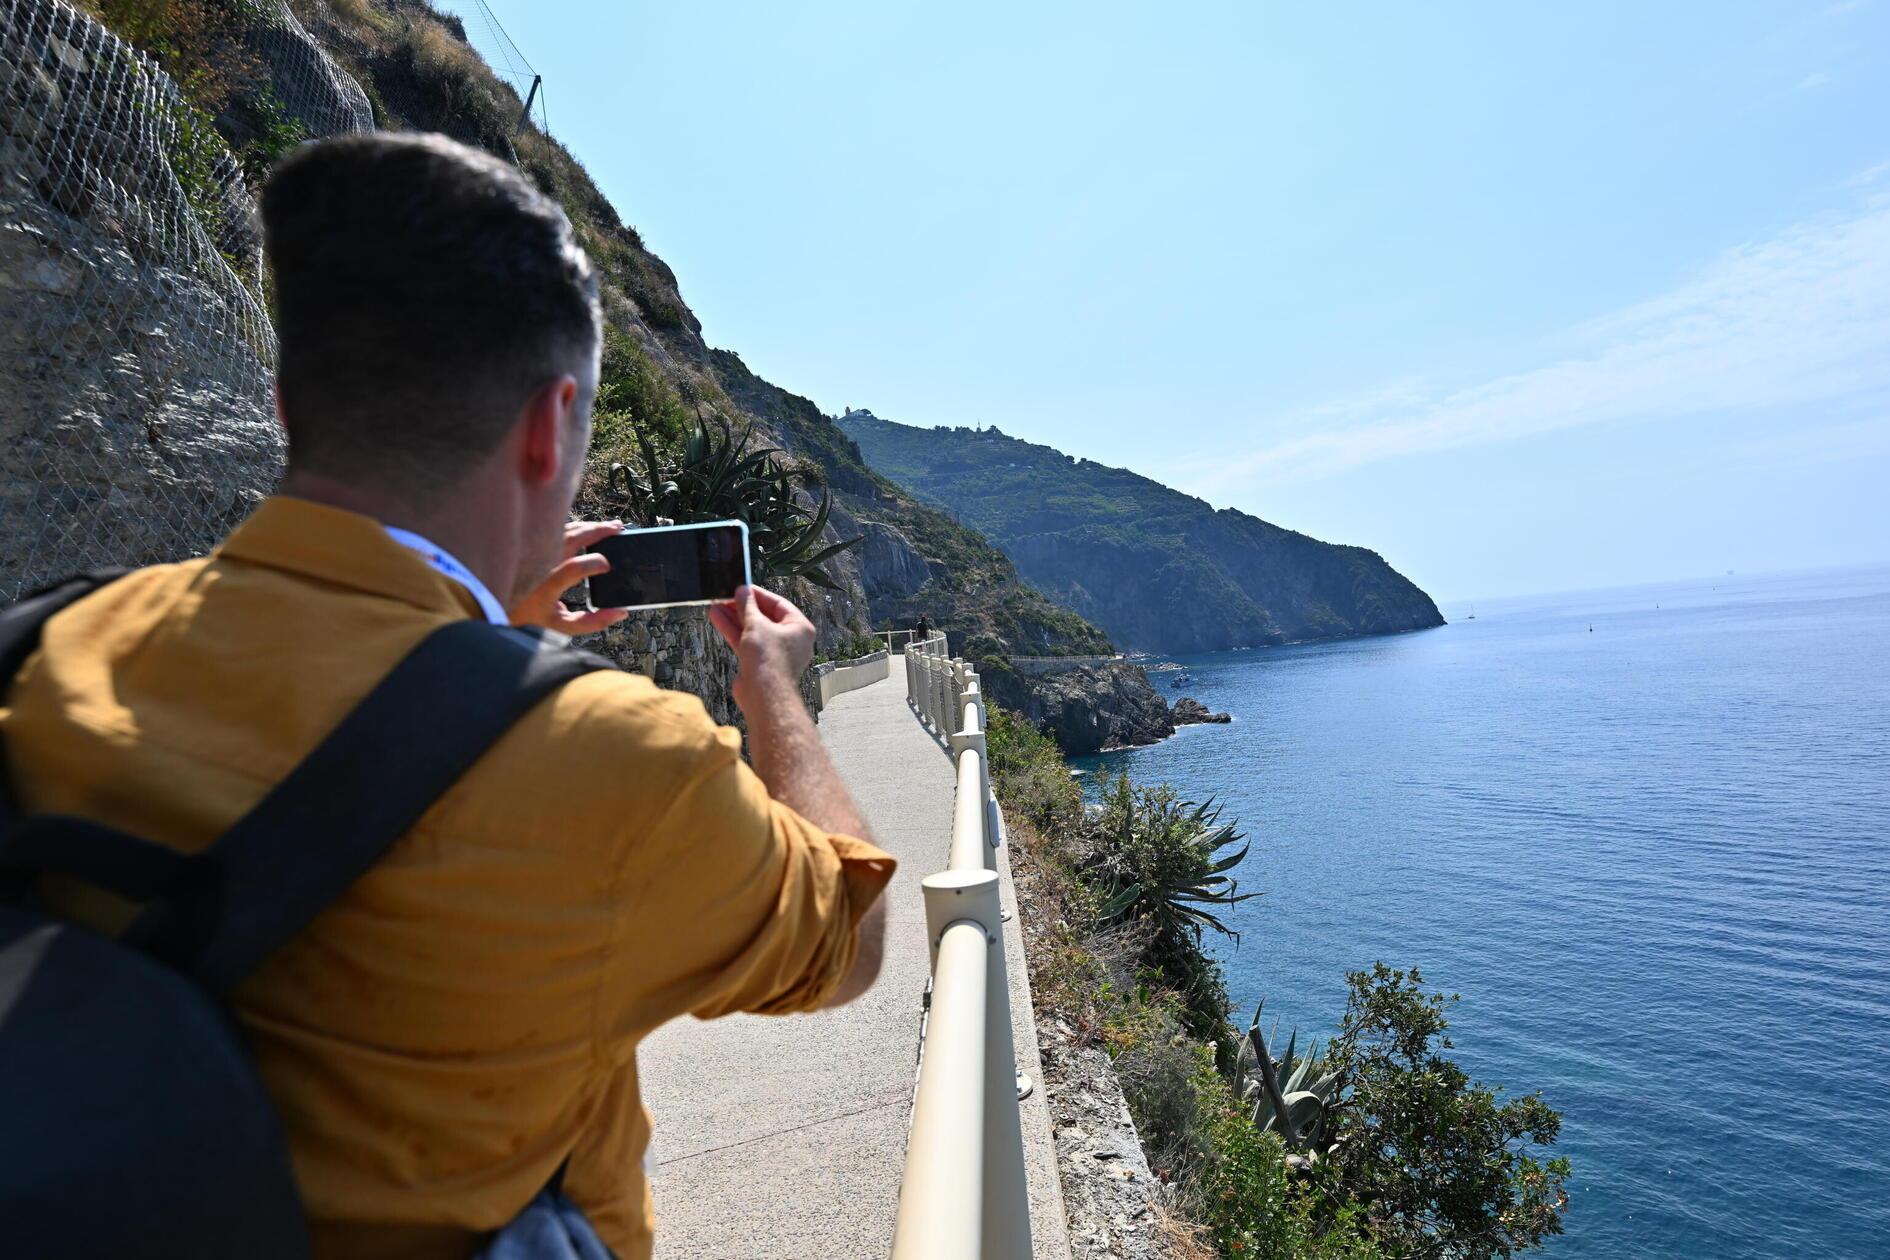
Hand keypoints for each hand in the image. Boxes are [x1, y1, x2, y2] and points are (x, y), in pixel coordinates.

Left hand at [509, 520, 630, 636]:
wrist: (497, 604)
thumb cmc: (532, 616)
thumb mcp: (561, 626)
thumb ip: (591, 622)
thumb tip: (621, 612)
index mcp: (547, 586)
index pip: (574, 568)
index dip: (594, 563)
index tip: (608, 566)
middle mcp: (540, 563)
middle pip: (571, 538)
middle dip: (597, 531)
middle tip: (618, 529)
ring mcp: (535, 549)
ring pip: (565, 529)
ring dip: (589, 526)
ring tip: (611, 527)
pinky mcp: (532, 542)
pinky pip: (557, 528)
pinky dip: (577, 526)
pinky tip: (591, 528)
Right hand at [708, 585, 815, 713]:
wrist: (763, 695)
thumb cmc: (770, 661)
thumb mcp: (756, 624)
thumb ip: (748, 605)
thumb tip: (743, 591)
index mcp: (799, 628)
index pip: (778, 604)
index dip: (758, 595)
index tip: (742, 588)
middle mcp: (790, 640)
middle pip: (764, 617)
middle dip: (743, 607)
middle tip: (727, 597)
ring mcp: (774, 653)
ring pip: (753, 630)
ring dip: (734, 618)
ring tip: (716, 605)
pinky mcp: (759, 663)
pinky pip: (746, 642)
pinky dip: (733, 631)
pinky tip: (718, 619)